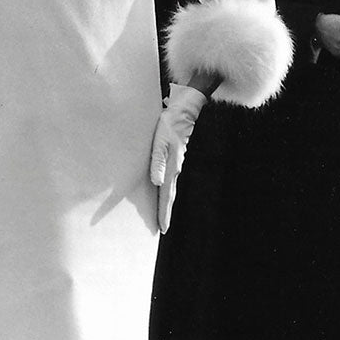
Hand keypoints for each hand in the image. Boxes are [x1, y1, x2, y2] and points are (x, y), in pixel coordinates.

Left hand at [150, 83, 206, 233]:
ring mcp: (175, 164)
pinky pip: (168, 179)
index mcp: (172, 167)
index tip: (162, 229)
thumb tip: (156, 182)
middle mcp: (175, 168)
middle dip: (165, 212)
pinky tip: (162, 191)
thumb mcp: (159, 141)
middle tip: (162, 229)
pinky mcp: (173, 158)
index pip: (166, 195)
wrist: (183, 110)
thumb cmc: (169, 124)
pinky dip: (165, 190)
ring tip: (161, 215)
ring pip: (169, 188)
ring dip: (165, 203)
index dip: (164, 212)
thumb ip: (157, 161)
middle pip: (169, 196)